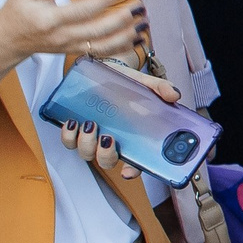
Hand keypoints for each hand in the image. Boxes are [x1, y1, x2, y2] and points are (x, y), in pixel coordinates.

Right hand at [0, 0, 144, 64]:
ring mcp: (70, 47)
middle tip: (139, 6)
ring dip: (127, 36)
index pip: (83, 10)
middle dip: (123, 19)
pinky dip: (122, 47)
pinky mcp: (75, 52)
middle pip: (98, 31)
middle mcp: (62, 36)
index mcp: (50, 19)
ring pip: (103, 46)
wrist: (7, 39)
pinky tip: (137, 39)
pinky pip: (101, 53)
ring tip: (144, 23)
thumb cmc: (18, 11)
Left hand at [54, 63, 179, 180]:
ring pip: (86, 154)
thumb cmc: (128, 84)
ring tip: (89, 125)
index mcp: (133, 139)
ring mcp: (94, 137)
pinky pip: (69, 142)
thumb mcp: (147, 84)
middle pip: (107, 162)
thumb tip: (173, 94)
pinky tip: (72, 123)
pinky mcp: (78, 129)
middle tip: (108, 137)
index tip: (127, 171)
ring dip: (86, 144)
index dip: (132, 171)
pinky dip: (68, 135)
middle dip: (104, 155)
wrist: (108, 71)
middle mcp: (113, 143)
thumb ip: (161, 89)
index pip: (136, 163)